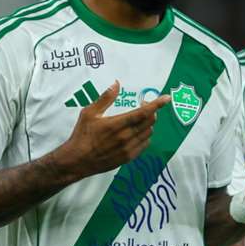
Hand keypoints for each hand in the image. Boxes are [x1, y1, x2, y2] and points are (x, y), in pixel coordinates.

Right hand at [52, 81, 170, 178]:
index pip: (143, 112)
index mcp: (117, 124)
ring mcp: (129, 148)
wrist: (77, 161)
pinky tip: (136, 133)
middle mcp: (126, 137)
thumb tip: (116, 84)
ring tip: (138, 120)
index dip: (157, 104)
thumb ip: (105, 98)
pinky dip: (145, 136)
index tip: (167, 98)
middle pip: (150, 121)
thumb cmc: (82, 135)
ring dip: (148, 124)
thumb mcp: (89, 113)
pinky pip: (145, 144)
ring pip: (149, 133)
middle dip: (151, 111)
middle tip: (143, 106)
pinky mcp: (129, 157)